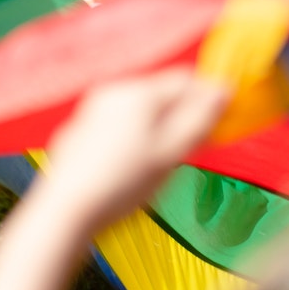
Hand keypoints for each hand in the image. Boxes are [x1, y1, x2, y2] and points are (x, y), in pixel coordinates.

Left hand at [35, 68, 230, 233]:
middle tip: (191, 147)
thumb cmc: (123, 183)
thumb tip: (224, 90)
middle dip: (181, 114)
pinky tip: (129, 166)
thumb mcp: (171, 154)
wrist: (65, 210)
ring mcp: (91, 110)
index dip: (208, 97)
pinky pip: (116, 124)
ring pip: (138, 109)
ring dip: (157, 125)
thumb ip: (200, 120)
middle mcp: (114, 91)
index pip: (186, 79)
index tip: (219, 123)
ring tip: (160, 161)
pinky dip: (131, 136)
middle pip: (161, 93)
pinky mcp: (78, 130)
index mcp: (139, 93)